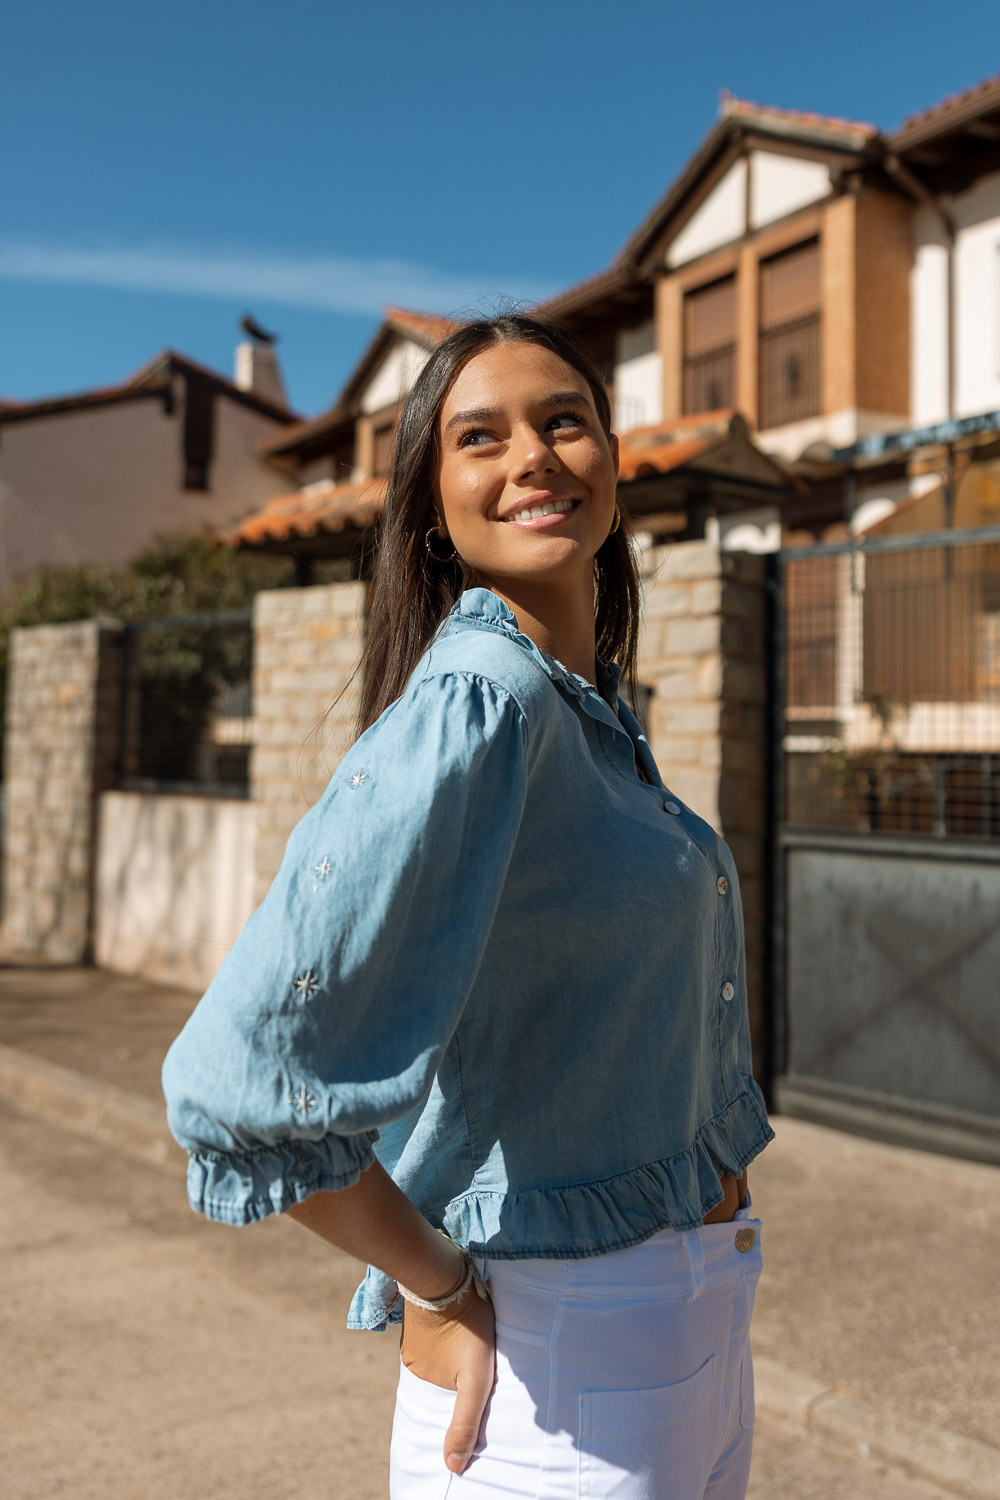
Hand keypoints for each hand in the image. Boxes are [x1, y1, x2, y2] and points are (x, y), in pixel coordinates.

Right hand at [400, 1278, 496, 1473]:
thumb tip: (453, 1467)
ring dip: (450, 1358)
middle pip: (439, 1381)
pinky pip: (434, 1337)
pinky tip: (458, 1331)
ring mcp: (415, 1339)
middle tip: (472, 1373)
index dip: (455, 1410)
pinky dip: (445, 1339)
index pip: (442, 1408)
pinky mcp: (421, 1318)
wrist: (443, 1274)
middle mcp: (414, 1365)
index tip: (468, 1408)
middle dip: (453, 1384)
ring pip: (437, 1358)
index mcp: (425, 1382)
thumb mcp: (475, 1378)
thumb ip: (465, 1421)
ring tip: (468, 1353)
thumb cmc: (467, 1327)